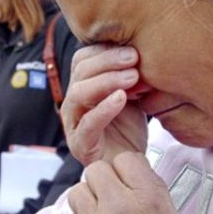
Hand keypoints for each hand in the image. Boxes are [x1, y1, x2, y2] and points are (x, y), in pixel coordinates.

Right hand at [61, 45, 147, 165]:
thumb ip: (130, 74)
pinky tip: (122, 98)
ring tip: (131, 77)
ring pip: (79, 93)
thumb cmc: (128, 127)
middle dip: (108, 61)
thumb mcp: (131, 93)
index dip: (104, 50)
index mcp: (81, 86)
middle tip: (134, 59)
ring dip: (106, 80)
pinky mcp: (80, 144)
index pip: (82, 59)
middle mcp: (73, 102)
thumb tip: (140, 49)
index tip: (133, 49)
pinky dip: (105, 108)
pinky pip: (88, 123)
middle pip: (80, 72)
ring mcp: (73, 123)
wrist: (129, 164)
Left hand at [63, 152, 179, 213]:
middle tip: (109, 197)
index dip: (124, 169)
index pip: (125, 159)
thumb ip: (149, 183)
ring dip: (87, 200)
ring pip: (78, 190)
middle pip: (96, 169)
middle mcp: (117, 207)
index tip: (125, 180)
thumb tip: (130, 164)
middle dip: (102, 181)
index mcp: (145, 198)